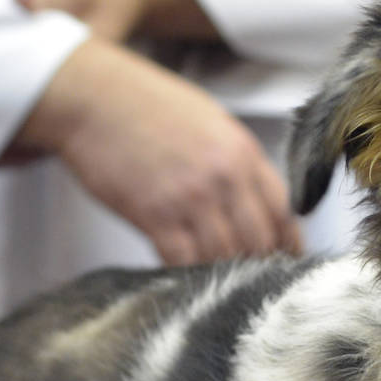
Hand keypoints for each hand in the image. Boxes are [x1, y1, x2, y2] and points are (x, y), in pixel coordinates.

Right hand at [7, 37, 297, 264]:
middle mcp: (223, 177)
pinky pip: (182, 261)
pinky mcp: (154, 215)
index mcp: (241, 151)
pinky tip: (183, 275)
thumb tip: (252, 198)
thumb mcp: (209, 121)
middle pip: (257, 240)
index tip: (287, 257)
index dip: (287, 241)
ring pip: (223, 256)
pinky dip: (185, 273)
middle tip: (251, 276)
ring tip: (218, 281)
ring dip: (222, 272)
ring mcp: (190, 198)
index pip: (282, 209)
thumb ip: (235, 159)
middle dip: (257, 262)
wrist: (93, 99)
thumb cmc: (146, 103)